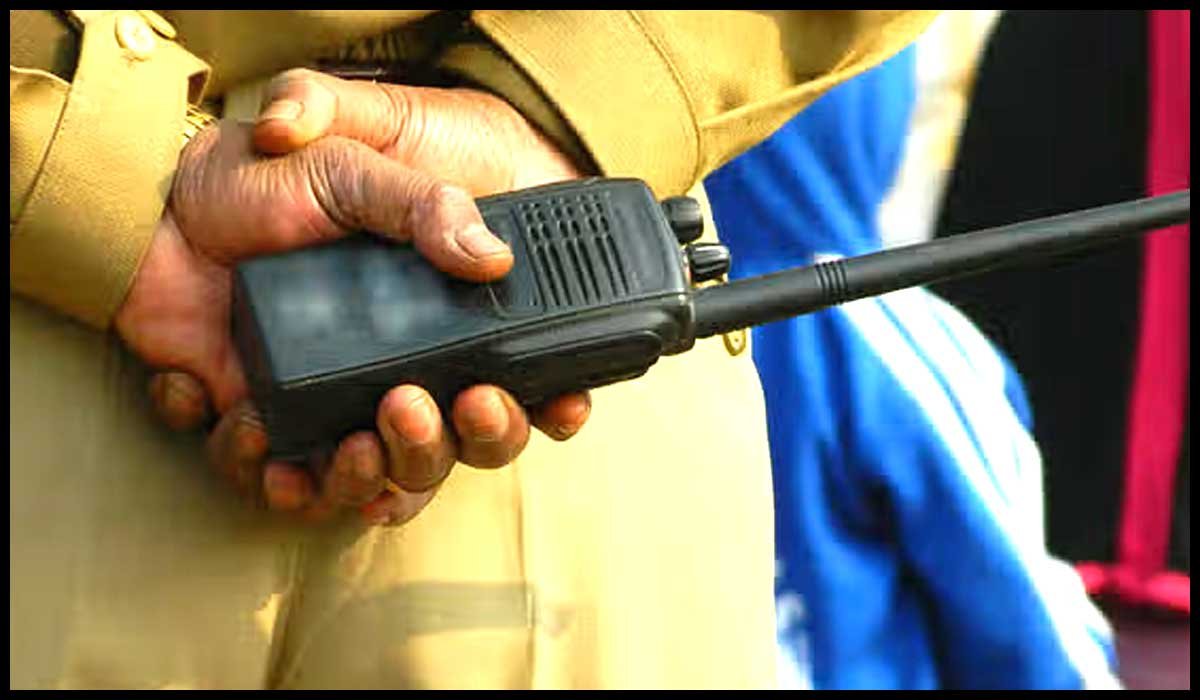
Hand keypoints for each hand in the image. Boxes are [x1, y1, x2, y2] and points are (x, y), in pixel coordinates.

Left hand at [128, 73, 592, 524]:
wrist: (156, 203)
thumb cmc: (263, 182)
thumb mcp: (352, 172)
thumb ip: (425, 206)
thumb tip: (494, 260)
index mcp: (421, 323)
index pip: (498, 387)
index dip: (530, 410)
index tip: (555, 408)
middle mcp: (384, 374)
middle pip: (441, 456)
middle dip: (435, 449)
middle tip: (409, 406)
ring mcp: (322, 405)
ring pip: (366, 486)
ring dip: (359, 479)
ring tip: (343, 442)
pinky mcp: (259, 422)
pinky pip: (273, 481)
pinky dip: (261, 468)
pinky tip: (248, 418)